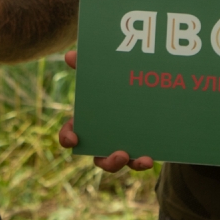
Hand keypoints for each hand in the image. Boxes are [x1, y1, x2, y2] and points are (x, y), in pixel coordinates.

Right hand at [57, 50, 154, 171]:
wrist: (142, 89)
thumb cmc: (113, 84)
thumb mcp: (102, 74)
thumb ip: (86, 65)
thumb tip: (70, 55)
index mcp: (89, 123)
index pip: (70, 135)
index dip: (68, 138)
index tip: (74, 138)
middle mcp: (103, 140)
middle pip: (100, 159)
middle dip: (109, 161)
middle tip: (120, 154)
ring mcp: (122, 147)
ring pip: (121, 164)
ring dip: (130, 164)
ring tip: (143, 159)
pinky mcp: (139, 149)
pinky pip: (139, 161)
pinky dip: (144, 162)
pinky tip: (152, 157)